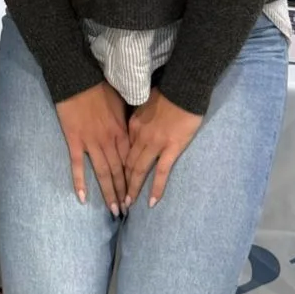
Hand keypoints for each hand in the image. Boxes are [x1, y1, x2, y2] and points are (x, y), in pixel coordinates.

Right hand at [54, 81, 130, 214]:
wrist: (77, 78)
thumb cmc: (100, 88)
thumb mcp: (121, 103)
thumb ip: (127, 122)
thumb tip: (134, 134)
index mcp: (121, 132)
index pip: (130, 162)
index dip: (134, 179)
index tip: (136, 194)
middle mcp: (109, 141)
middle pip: (118, 172)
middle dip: (123, 192)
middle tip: (126, 211)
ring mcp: (91, 142)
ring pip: (102, 172)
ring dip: (108, 192)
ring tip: (113, 210)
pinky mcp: (74, 140)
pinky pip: (78, 164)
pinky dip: (80, 181)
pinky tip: (83, 198)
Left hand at [125, 89, 202, 207]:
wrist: (183, 88)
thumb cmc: (166, 94)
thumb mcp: (144, 105)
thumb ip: (137, 119)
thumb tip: (132, 128)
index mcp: (132, 126)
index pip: (120, 152)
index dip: (115, 168)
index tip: (111, 181)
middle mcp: (140, 137)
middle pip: (126, 164)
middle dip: (119, 183)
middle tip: (115, 200)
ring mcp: (155, 144)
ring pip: (139, 170)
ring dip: (133, 188)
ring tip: (127, 205)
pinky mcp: (171, 148)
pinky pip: (162, 171)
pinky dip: (155, 187)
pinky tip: (151, 201)